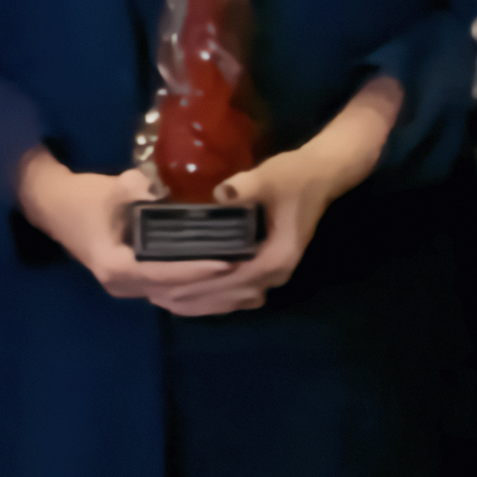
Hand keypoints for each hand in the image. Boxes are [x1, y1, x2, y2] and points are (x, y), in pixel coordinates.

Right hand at [16, 152, 252, 314]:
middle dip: (213, 289)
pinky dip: (200, 296)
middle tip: (252, 279)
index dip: (195, 270)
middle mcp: (123, 285)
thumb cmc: (81, 197)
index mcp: (115, 266)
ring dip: (212, 299)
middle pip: (175, 294)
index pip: (162, 274)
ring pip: (176, 300)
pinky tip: (229, 294)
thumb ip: (134, 188)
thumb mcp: (109, 188)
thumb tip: (159, 190)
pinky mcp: (136, 282)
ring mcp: (129, 287)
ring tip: (251, 293)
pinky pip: (172, 295)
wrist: (52, 206)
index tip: (226, 263)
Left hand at [159, 144, 361, 317]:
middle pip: (229, 296)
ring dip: (200, 301)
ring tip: (164, 299)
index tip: (165, 286)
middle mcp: (276, 274)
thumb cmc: (296, 176)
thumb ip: (247, 187)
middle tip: (153, 295)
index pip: (231, 280)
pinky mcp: (268, 268)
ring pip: (232, 299)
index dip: (198, 285)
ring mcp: (274, 274)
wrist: (322, 175)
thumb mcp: (271, 177)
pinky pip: (238, 293)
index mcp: (276, 258)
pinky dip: (214, 297)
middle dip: (192, 297)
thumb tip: (220, 193)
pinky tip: (190, 296)